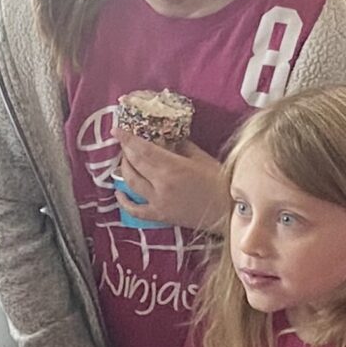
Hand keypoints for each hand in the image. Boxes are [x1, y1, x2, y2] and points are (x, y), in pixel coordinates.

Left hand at [117, 133, 232, 233]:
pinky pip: (136, 211)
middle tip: (124, 142)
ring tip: (125, 160)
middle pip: (134, 164)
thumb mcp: (201, 158)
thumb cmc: (220, 182)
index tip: (116, 130)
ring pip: (131, 184)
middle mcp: (161, 186)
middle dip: (126, 151)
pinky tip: (119, 192)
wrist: (229, 211)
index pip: (142, 150)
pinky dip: (124, 201)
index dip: (127, 139)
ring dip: (124, 169)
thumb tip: (165, 138)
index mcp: (172, 168)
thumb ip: (180, 146)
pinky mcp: (161, 216)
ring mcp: (159, 203)